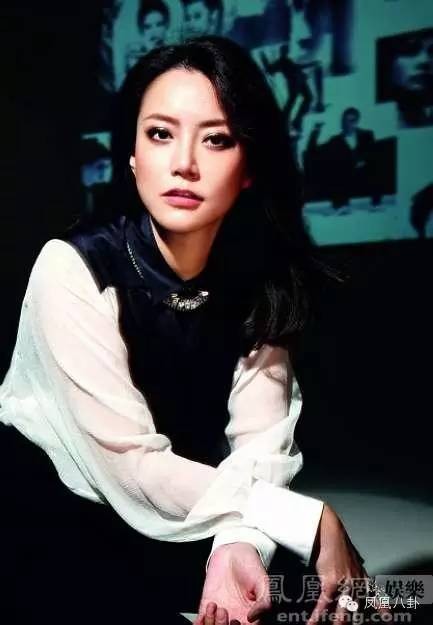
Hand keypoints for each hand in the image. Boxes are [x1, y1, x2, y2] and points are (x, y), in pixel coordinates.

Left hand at [194, 543, 270, 624]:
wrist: (234, 551)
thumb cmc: (251, 565)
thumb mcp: (263, 581)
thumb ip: (264, 601)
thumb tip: (253, 618)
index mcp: (251, 616)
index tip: (239, 620)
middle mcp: (235, 617)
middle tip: (226, 612)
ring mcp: (221, 613)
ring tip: (216, 607)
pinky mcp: (207, 605)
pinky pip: (201, 622)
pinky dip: (200, 624)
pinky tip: (204, 614)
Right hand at [307, 504, 390, 623]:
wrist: (332, 532)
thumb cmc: (338, 541)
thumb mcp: (352, 555)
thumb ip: (356, 563)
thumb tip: (359, 562)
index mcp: (362, 576)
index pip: (374, 595)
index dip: (382, 609)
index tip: (388, 619)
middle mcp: (356, 583)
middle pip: (357, 608)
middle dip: (356, 620)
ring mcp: (344, 585)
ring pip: (342, 611)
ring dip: (338, 622)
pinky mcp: (331, 583)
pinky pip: (324, 604)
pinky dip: (317, 616)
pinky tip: (312, 623)